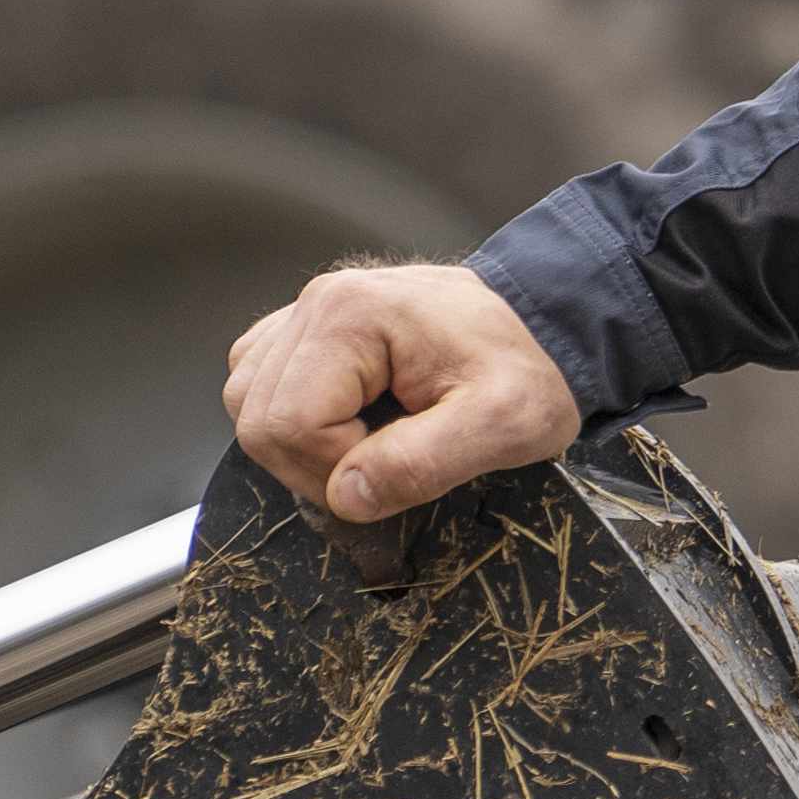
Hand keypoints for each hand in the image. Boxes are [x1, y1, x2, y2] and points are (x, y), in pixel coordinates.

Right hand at [224, 262, 578, 528]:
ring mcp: (308, 312)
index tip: (397, 467)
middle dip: (317, 462)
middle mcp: (318, 302)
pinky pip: (260, 383)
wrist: (549, 325)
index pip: (289, 424)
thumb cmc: (532, 366)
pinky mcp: (310, 328)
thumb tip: (344, 497)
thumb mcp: (504, 424)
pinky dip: (295, 417)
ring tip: (373, 441)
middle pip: (259, 416)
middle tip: (387, 461)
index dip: (334, 468)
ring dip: (301, 443)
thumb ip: (422, 462)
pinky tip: (351, 422)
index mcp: (352, 314)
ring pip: (248, 401)